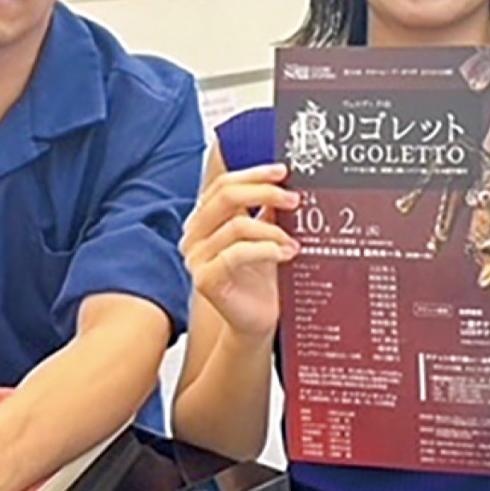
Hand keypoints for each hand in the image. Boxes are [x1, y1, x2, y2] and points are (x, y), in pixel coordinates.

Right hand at [180, 164, 300, 338]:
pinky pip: (237, 253)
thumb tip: (285, 179)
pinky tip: (287, 254)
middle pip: (226, 196)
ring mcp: (196, 258)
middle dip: (265, 192)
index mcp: (205, 219)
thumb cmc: (261, 276)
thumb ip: (267, 207)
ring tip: (294, 241)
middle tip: (295, 199)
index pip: (224, 184)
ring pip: (236, 225)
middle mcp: (194, 235)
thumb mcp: (266, 233)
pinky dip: (267, 249)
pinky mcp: (205, 279)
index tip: (282, 171)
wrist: (258, 319)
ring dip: (273, 230)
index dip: (254, 174)